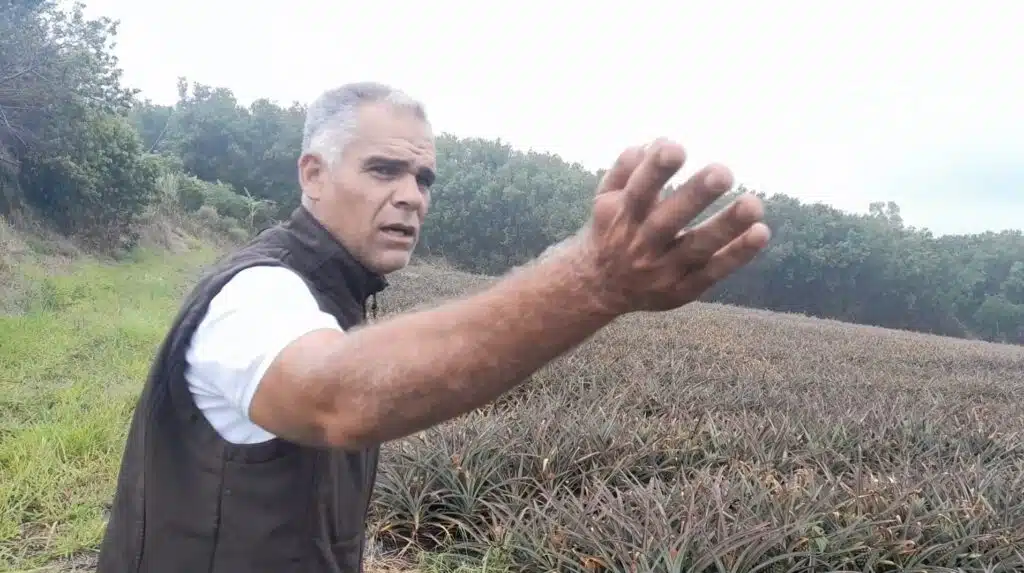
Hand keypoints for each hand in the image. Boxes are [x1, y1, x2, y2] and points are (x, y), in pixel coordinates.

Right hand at [575, 138, 770, 314]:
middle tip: (723, 172)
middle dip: (695, 197)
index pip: (638, 191)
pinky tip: (760, 232)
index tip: (676, 148)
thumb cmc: (611, 228)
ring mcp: (661, 270)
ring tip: (754, 204)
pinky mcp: (680, 290)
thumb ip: (627, 169)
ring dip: (725, 227)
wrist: (598, 286)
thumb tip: (658, 142)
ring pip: (696, 248)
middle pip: (668, 221)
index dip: (655, 170)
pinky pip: (712, 272)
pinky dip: (737, 255)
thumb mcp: (606, 196)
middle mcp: (639, 245)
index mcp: (619, 216)